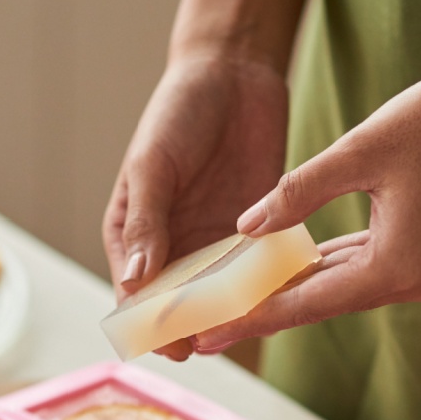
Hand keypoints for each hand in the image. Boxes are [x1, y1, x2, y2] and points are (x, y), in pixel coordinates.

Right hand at [103, 54, 288, 359]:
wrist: (233, 73)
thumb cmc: (177, 112)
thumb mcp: (152, 165)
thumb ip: (146, 222)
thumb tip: (134, 282)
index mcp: (134, 235)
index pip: (137, 296)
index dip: (153, 325)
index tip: (173, 346)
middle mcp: (174, 247)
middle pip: (182, 305)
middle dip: (198, 328)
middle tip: (220, 344)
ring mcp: (215, 242)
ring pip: (224, 296)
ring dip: (236, 312)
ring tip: (254, 328)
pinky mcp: (256, 230)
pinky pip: (261, 270)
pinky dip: (270, 286)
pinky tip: (286, 298)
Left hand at [191, 52, 420, 352]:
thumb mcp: (361, 149)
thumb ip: (298, 192)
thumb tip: (247, 228)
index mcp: (400, 265)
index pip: (307, 302)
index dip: (253, 317)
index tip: (207, 335)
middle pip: (326, 301)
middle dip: (267, 308)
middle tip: (208, 324)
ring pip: (348, 284)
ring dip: (299, 287)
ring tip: (239, 298)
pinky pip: (372, 267)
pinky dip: (333, 266)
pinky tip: (294, 267)